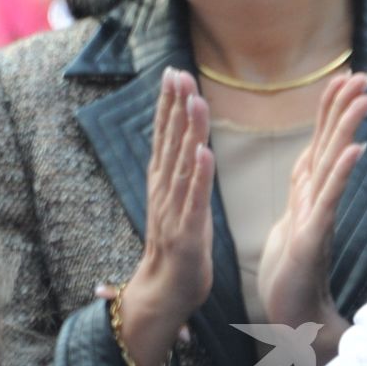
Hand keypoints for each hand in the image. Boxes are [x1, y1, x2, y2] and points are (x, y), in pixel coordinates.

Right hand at [118, 70, 214, 365]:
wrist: (166, 293)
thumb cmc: (178, 247)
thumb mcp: (178, 202)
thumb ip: (181, 172)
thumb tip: (188, 141)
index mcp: (163, 183)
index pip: (165, 136)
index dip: (168, 104)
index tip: (174, 72)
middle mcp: (163, 192)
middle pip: (169, 142)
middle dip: (175, 106)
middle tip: (179, 72)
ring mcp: (174, 212)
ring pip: (182, 164)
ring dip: (188, 131)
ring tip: (194, 100)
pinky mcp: (187, 232)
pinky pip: (193, 200)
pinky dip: (198, 176)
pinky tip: (203, 152)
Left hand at [256, 70, 366, 352]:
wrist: (291, 318)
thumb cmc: (290, 276)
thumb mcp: (290, 224)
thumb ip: (304, 198)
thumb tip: (311, 172)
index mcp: (308, 195)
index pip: (319, 143)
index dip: (330, 111)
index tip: (344, 79)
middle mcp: (316, 200)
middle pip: (330, 144)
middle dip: (344, 108)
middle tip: (364, 75)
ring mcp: (317, 216)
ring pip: (332, 163)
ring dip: (347, 129)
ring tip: (364, 98)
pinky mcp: (312, 236)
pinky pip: (328, 199)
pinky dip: (340, 173)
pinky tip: (353, 150)